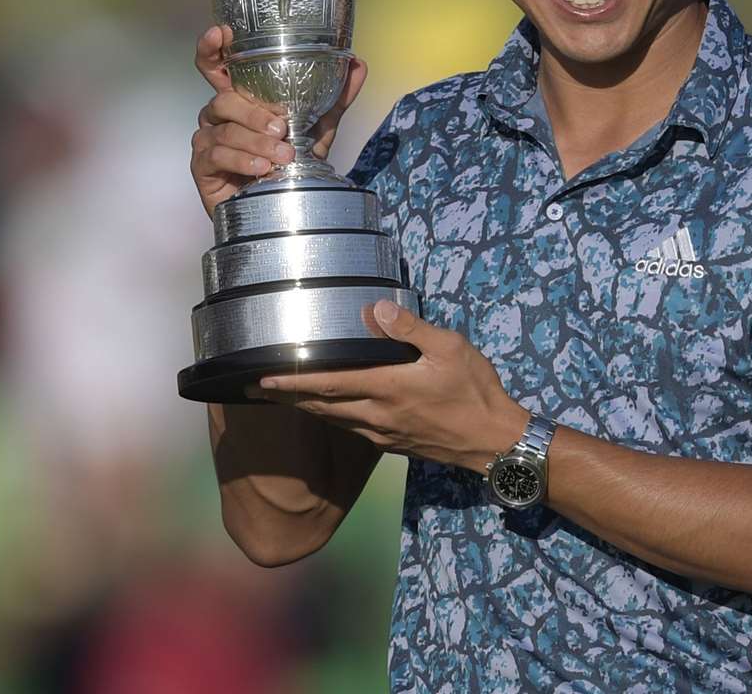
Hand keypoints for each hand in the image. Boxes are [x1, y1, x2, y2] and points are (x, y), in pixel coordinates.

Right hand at [189, 24, 367, 216]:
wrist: (282, 207)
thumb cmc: (291, 164)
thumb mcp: (318, 128)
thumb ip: (335, 98)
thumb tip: (358, 64)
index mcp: (241, 99)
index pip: (217, 67)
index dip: (212, 48)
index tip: (220, 33)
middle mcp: (219, 115)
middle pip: (223, 99)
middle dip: (252, 112)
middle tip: (281, 128)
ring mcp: (208, 139)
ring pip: (224, 129)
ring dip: (255, 142)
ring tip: (283, 156)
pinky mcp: (203, 166)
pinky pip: (217, 156)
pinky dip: (243, 161)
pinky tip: (262, 169)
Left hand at [246, 301, 529, 473]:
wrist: (494, 442)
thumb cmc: (476, 391)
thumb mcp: (451, 349)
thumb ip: (412, 329)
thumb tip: (377, 309)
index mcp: (388, 388)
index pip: (328, 384)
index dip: (292, 381)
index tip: (262, 377)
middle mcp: (378, 415)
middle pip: (321, 406)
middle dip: (287, 397)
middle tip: (257, 387)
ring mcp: (383, 433)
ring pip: (333, 420)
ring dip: (306, 408)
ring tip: (284, 396)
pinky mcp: (393, 444)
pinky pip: (352, 429)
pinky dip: (331, 417)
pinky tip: (330, 409)